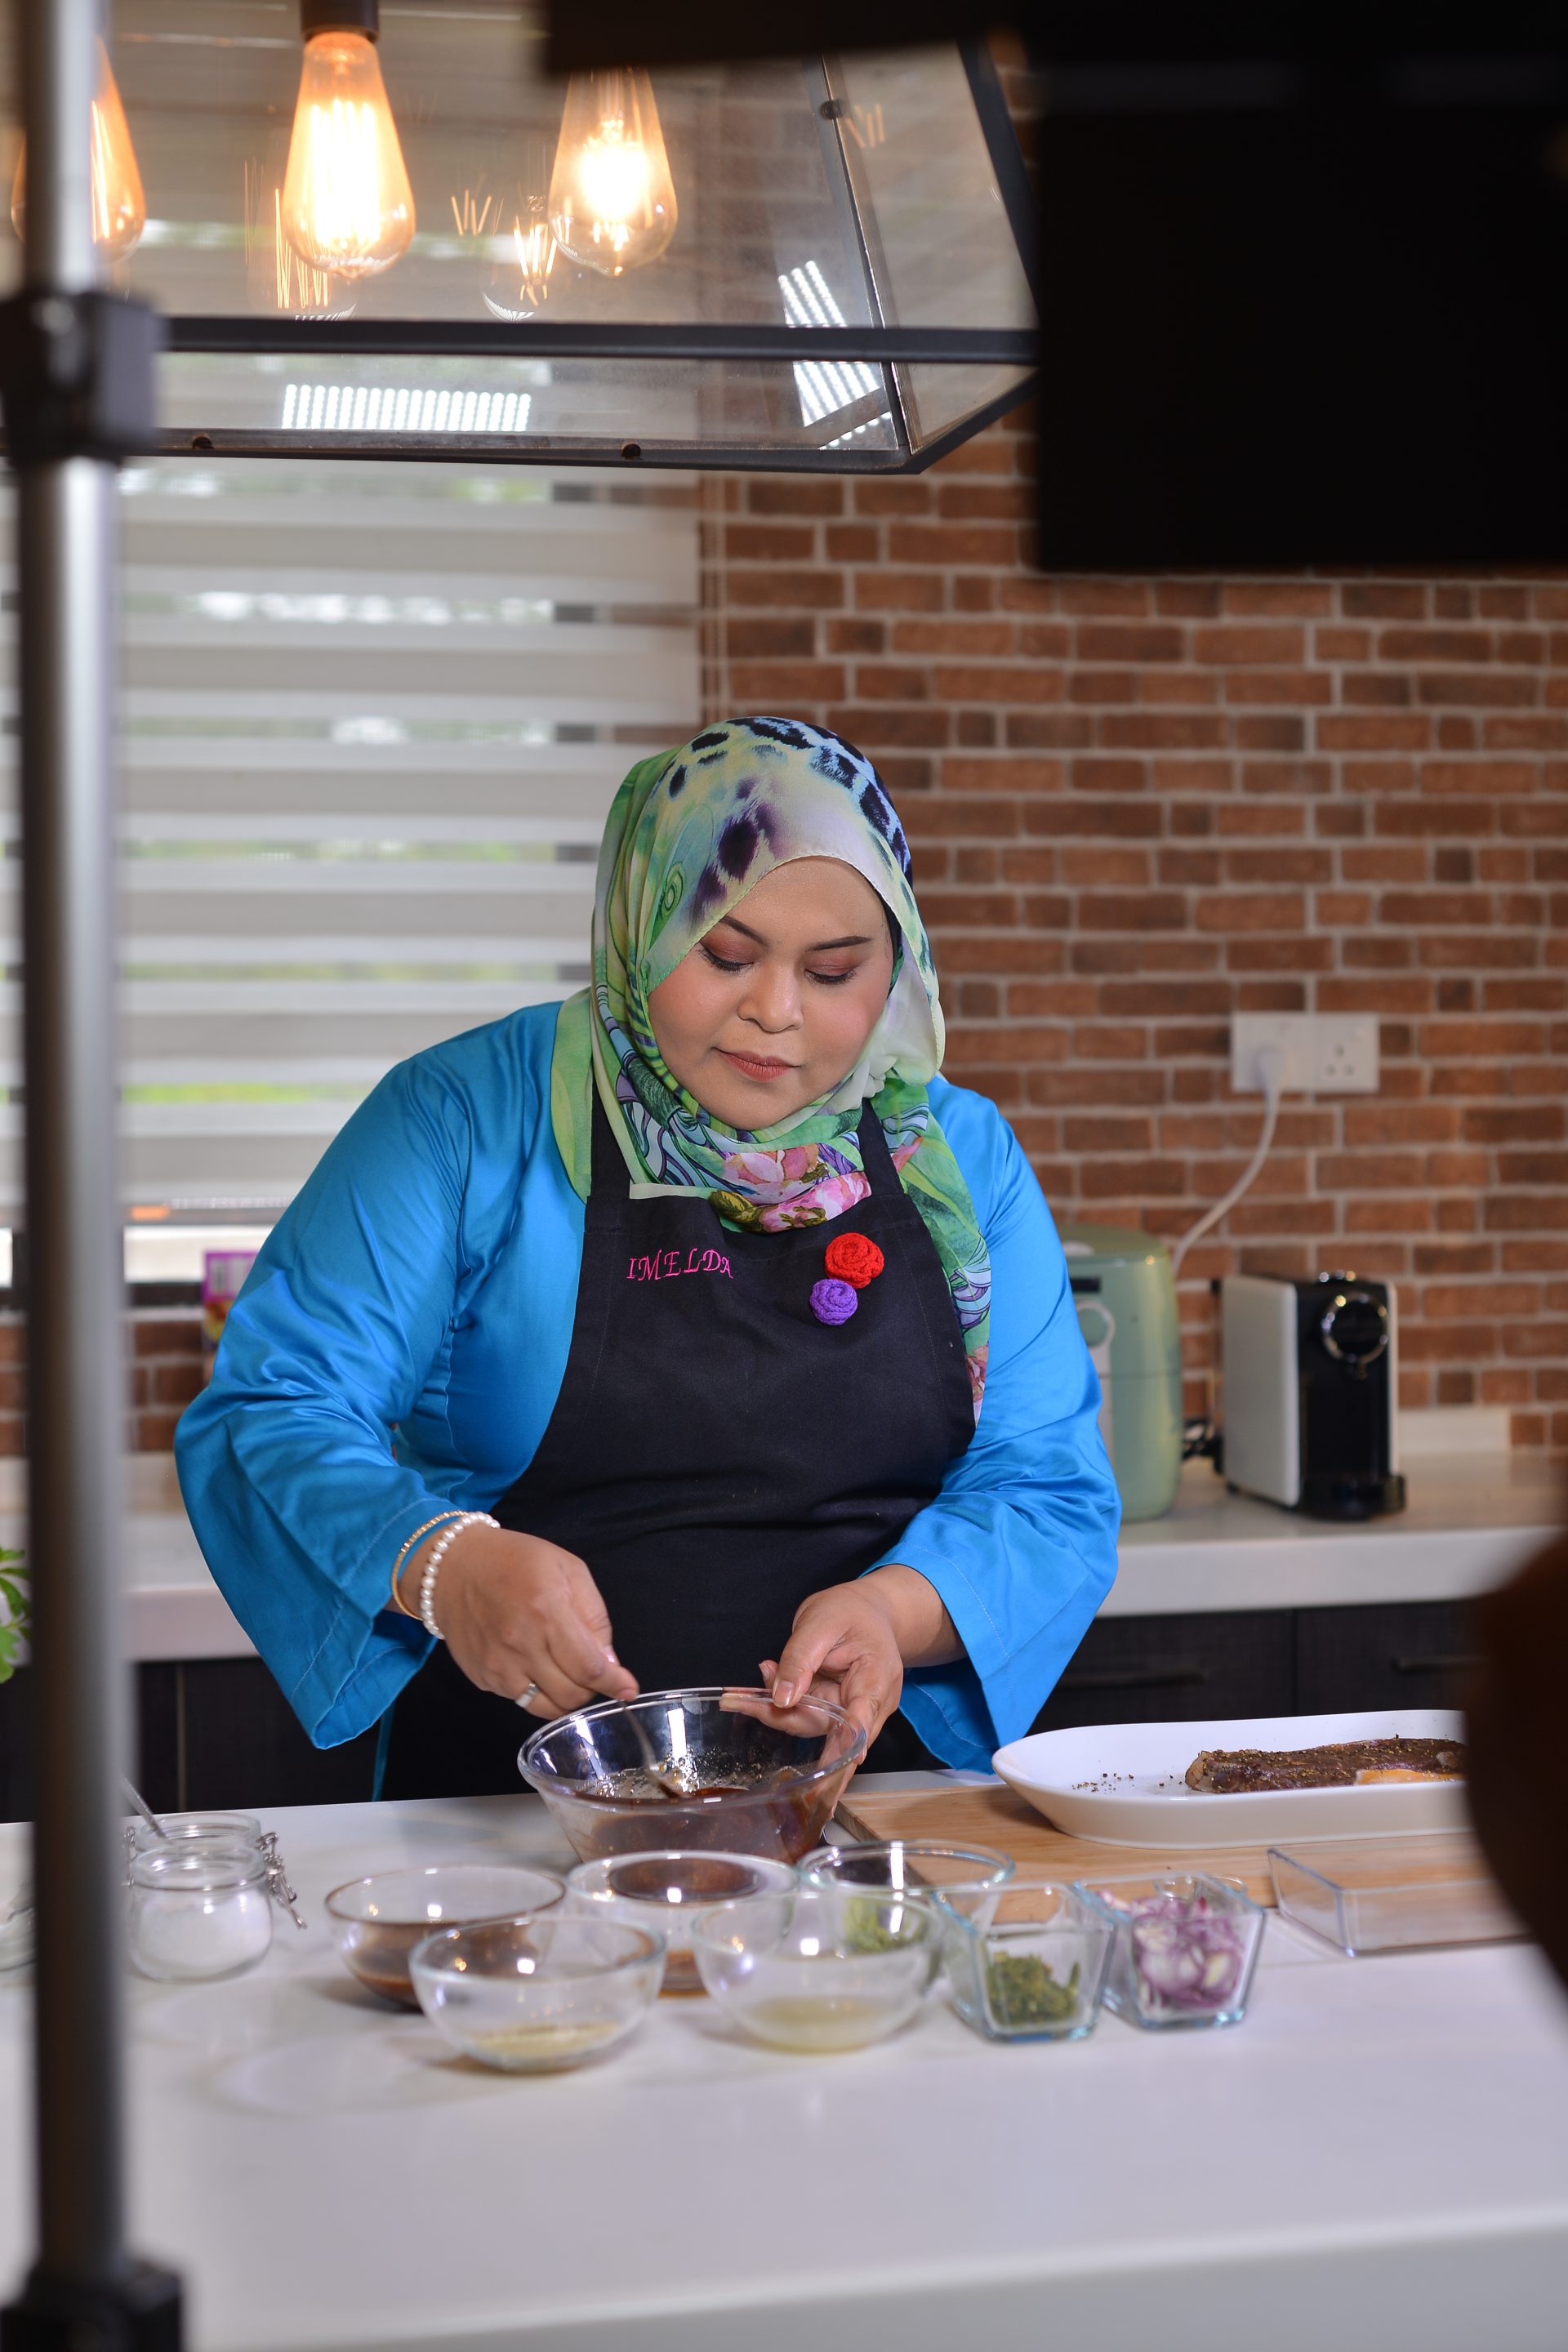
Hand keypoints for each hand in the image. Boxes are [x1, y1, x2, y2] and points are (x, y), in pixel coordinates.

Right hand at [400, 1522, 638, 1717]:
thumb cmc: (517, 1561)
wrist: (454, 1567)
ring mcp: (498, 1666)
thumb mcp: (569, 1569)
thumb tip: (609, 1664)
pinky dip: (539, 1692)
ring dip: (566, 1697)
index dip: (615, 1684)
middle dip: (591, 1689)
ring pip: (547, 1707)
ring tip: (567, 1674)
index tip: (628, 1690)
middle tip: (591, 1671)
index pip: (589, 1667)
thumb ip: (594, 1616)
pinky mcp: (482, 1678)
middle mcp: (521, 1645)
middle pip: (571, 1694)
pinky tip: (536, 1667)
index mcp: (547, 1611)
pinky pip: (521, 1701)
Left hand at [762, 1565, 959, 1747]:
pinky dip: (782, 1706)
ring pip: (814, 1724)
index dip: (844, 1746)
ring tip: (743, 1693)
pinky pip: (808, 1715)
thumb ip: (801, 1659)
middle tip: (744, 1705)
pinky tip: (759, 1690)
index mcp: (877, 1677)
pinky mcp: (836, 1710)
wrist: (866, 1609)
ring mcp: (854, 1709)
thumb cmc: (849, 1611)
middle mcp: (871, 1702)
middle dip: (787, 1719)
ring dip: (777, 1712)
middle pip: (832, 1728)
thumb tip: (782, 1697)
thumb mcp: (820, 1623)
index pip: (861, 1717)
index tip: (830, 1770)